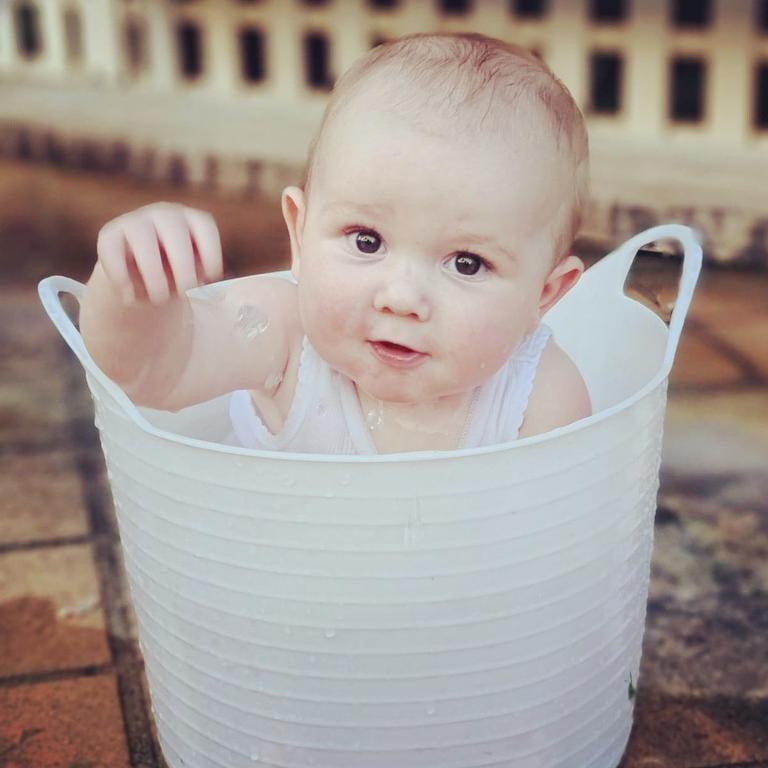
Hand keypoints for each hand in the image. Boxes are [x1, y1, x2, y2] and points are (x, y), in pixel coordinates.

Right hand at [96, 202, 222, 304]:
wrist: (140, 280)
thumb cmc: (176, 276)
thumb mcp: (192, 276)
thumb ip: (197, 276)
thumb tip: (198, 284)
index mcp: (192, 221)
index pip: (205, 228)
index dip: (211, 253)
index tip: (211, 278)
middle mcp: (165, 215)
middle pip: (175, 234)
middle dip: (183, 267)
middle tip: (184, 292)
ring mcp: (135, 221)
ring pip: (143, 241)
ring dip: (153, 274)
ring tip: (158, 299)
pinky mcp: (109, 235)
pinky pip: (112, 252)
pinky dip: (121, 277)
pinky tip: (129, 298)